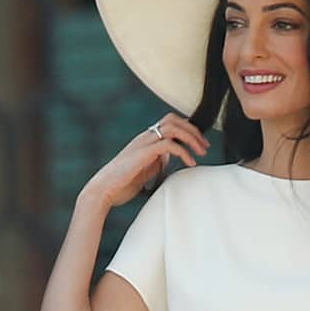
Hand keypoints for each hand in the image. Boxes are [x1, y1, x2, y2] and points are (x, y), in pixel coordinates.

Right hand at [84, 113, 208, 208]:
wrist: (104, 190)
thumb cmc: (123, 183)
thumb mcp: (147, 169)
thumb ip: (158, 161)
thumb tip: (172, 158)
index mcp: (146, 140)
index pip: (170, 123)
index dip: (188, 129)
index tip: (201, 144)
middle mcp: (144, 137)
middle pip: (173, 119)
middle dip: (193, 130)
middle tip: (205, 146)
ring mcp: (143, 143)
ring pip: (172, 127)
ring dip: (191, 138)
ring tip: (201, 152)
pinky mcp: (143, 153)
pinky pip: (169, 144)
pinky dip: (184, 151)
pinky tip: (191, 163)